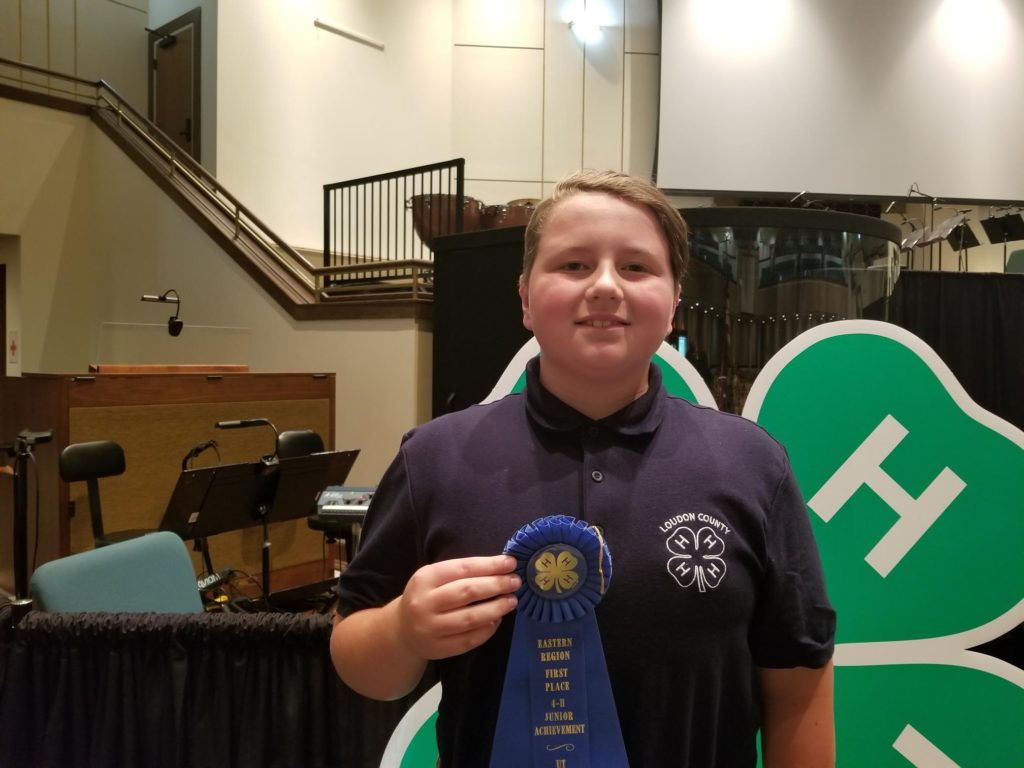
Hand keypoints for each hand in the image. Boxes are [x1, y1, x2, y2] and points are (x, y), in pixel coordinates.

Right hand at [397, 555, 520, 660]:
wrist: (403, 629)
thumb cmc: (427, 596)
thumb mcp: (435, 577)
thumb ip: (463, 572)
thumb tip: (501, 567)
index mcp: (425, 578)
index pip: (463, 569)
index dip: (490, 565)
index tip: (511, 563)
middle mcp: (425, 603)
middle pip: (468, 592)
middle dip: (496, 585)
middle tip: (515, 582)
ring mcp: (431, 628)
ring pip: (471, 618)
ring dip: (496, 608)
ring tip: (511, 601)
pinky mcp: (438, 649)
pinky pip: (469, 639)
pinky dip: (487, 629)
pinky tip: (497, 620)